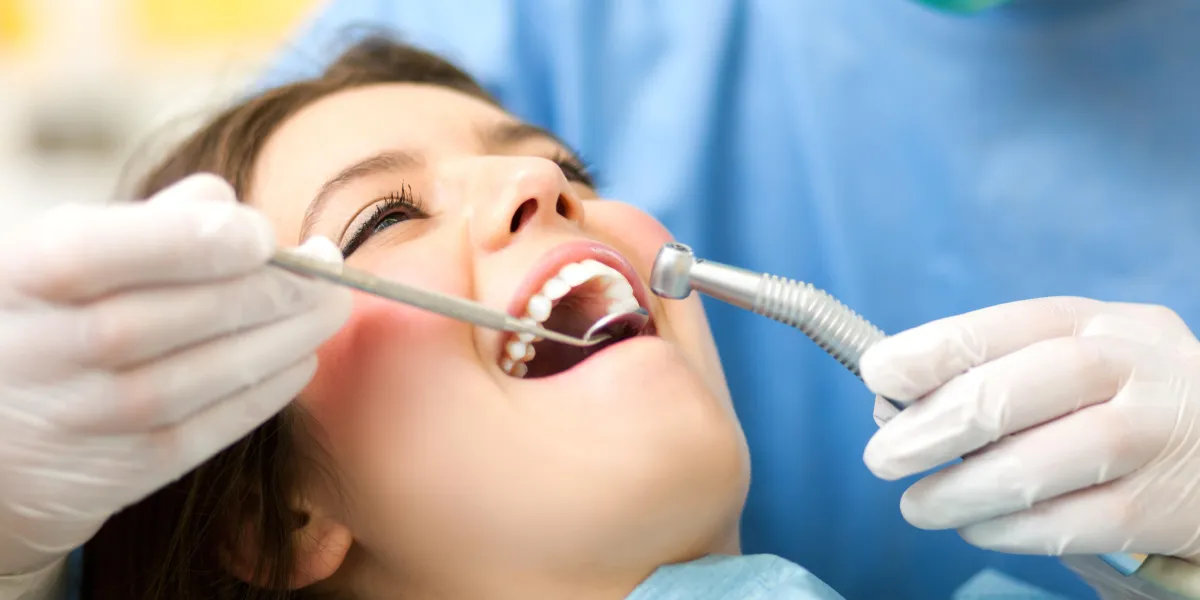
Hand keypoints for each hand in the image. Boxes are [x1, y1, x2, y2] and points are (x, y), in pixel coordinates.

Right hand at [0, 174, 350, 574]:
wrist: (0, 435)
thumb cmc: (48, 316)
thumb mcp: (62, 251)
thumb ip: (145, 223)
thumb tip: (226, 204)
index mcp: (24, 274)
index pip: (102, 252)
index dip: (195, 241)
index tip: (263, 234)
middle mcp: (43, 350)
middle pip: (174, 316)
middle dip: (270, 290)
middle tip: (327, 271)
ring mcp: (83, 416)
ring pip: (202, 375)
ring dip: (284, 338)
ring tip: (327, 309)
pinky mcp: (120, 470)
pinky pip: (208, 430)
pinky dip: (265, 392)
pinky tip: (300, 358)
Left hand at [859, 297, 1199, 563]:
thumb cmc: (1120, 403)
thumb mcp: (1071, 365)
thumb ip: (992, 375)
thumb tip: (889, 406)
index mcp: (1095, 323)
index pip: (1004, 325)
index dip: (932, 350)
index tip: (876, 374)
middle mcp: (1132, 368)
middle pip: (1018, 391)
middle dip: (934, 427)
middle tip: (881, 458)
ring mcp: (1156, 436)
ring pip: (1042, 464)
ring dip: (962, 491)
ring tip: (918, 506)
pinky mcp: (1167, 506)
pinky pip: (1073, 524)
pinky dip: (1010, 531)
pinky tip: (976, 529)